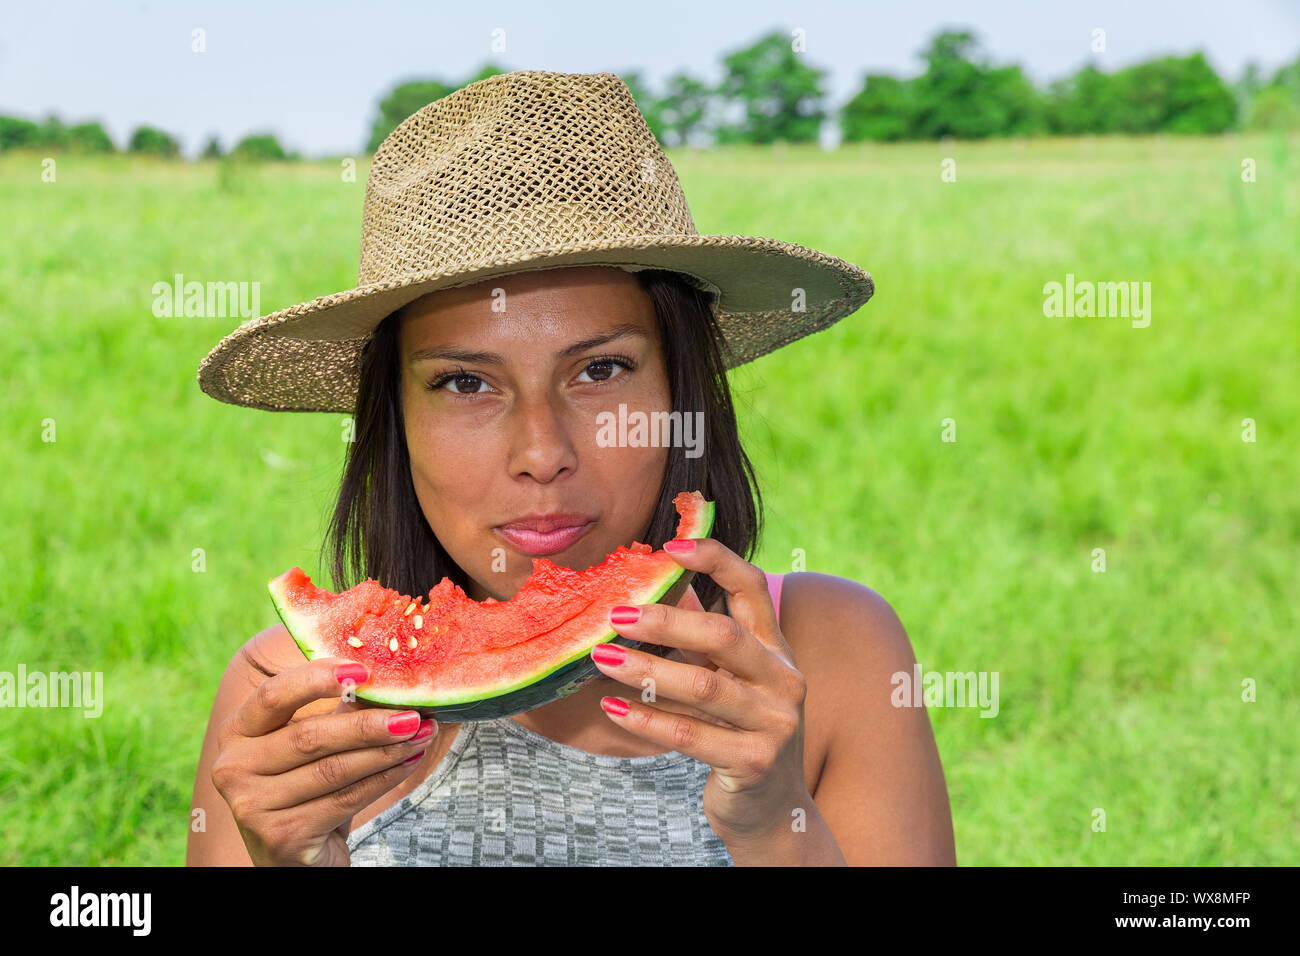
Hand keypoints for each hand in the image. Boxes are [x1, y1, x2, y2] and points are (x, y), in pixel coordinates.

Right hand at [210, 658, 436, 865]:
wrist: (295, 855)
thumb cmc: (306, 788)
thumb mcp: (313, 745)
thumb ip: (337, 711)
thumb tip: (387, 680)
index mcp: (237, 732)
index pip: (273, 694)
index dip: (317, 678)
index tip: (363, 670)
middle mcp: (233, 768)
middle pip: (310, 736)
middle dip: (368, 724)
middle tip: (413, 714)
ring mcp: (252, 805)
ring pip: (332, 770)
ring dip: (385, 752)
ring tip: (421, 735)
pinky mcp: (280, 836)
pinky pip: (344, 800)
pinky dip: (384, 779)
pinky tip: (409, 762)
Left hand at [589, 538, 809, 840]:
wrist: (772, 811)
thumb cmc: (739, 733)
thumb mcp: (732, 680)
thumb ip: (704, 638)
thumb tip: (653, 588)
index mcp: (776, 649)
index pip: (752, 588)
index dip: (715, 560)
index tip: (671, 546)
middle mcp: (782, 680)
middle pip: (722, 635)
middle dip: (666, 620)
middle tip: (616, 613)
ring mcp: (773, 723)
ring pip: (702, 686)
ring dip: (645, 669)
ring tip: (601, 656)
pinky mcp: (753, 762)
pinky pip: (690, 735)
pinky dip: (646, 719)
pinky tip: (612, 707)